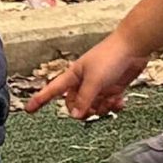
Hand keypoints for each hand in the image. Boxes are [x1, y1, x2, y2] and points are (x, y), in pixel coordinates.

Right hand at [22, 33, 146, 118]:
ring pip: (94, 106)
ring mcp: (99, 85)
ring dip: (103, 108)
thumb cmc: (111, 56)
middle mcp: (84, 81)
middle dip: (84, 110)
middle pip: (75, 104)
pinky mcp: (113, 87)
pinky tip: (120, 101)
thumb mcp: (94, 80)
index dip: (40, 99)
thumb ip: (85, 99)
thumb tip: (75, 116)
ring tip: (111, 101)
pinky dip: (114, 105)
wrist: (134, 47)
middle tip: (94, 109)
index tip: (29, 109)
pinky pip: (109, 103)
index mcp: (74, 76)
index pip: (52, 90)